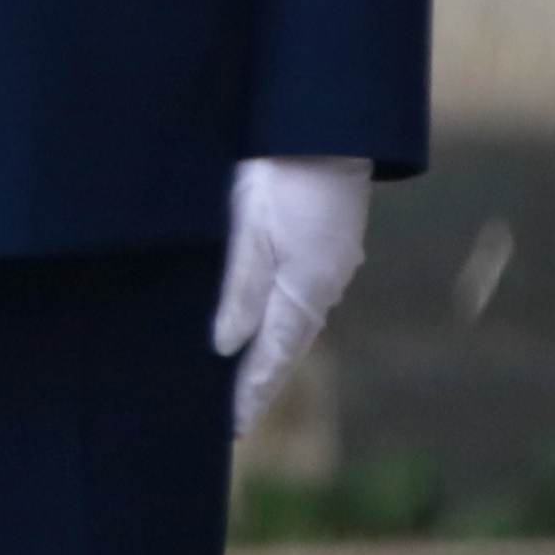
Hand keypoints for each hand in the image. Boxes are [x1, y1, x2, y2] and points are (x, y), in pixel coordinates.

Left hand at [213, 155, 370, 438]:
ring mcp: (328, 265)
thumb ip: (239, 292)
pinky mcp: (324, 245)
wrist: (323, 126)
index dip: (250, 394)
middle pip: (286, 347)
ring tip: (244, 380)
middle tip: (236, 418)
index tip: (232, 429)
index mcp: (304, 292)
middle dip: (261, 381)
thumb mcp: (249, 232)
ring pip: (294, 322)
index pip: (272, 359)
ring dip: (271, 351)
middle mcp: (322, 286)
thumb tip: (225, 347)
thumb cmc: (281, 175)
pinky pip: (299, 297)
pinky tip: (265, 325)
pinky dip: (280, 321)